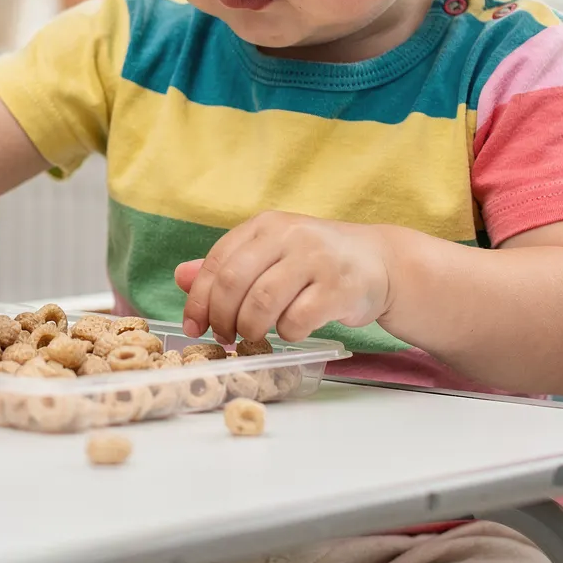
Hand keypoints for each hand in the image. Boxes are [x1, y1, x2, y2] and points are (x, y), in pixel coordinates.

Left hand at [174, 212, 391, 343]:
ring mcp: (316, 260)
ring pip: (262, 304)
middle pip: (234, 283)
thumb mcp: (272, 253)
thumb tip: (181, 276)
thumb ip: (229, 264)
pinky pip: (297, 320)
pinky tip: (293, 330)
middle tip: (225, 336)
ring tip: (254, 337)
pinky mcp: (338, 288)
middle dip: (222, 318)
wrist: (381, 262)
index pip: (218, 262)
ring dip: (250, 329)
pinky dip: (287, 333)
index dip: (198, 299)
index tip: (193, 326)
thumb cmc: (317, 261)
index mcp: (267, 225)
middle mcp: (290, 236)